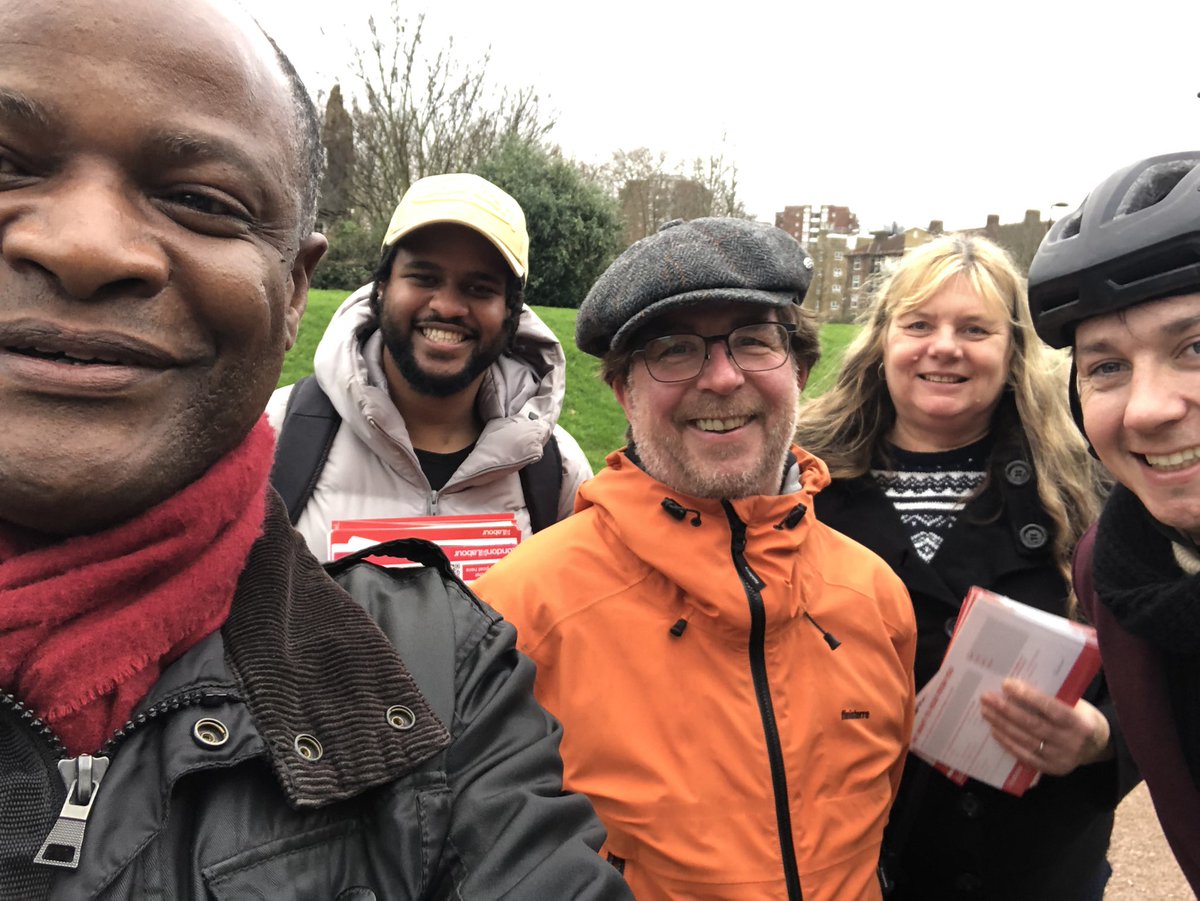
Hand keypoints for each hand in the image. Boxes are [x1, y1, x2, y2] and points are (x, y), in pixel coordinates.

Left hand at [979, 678, 1111, 775]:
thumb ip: (1054, 698)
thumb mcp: (1076, 704)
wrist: (1098, 746)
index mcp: (1080, 723)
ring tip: (986, 712)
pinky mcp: (1052, 769)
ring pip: (1026, 741)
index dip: (1028, 696)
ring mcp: (1061, 759)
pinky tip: (995, 731)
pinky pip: (1025, 756)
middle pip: (1033, 725)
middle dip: (1007, 710)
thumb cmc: (1081, 717)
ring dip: (1003, 725)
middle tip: (987, 698)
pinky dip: (1008, 743)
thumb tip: (1019, 686)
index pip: (1051, 708)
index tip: (1006, 684)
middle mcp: (1071, 743)